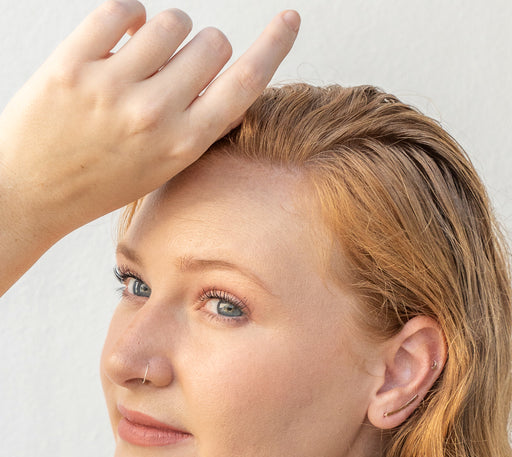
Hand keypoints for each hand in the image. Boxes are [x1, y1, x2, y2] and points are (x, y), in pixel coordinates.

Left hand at [0, 0, 298, 274]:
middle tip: (177, 66)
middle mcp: (155, 115)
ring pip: (171, 21)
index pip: (246, 84)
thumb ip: (194, 124)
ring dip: (165, 30)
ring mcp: (113, 87)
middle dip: (202, 47)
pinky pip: (122, 9)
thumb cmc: (102, 181)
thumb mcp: (164, 166)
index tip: (289, 20)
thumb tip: (221, 77)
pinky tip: (119, 39)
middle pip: (212, 43)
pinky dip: (129, 17)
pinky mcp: (73, 63)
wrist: (31, 193)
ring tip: (143, 54)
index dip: (274, 46)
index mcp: (184, 144)